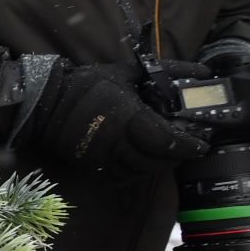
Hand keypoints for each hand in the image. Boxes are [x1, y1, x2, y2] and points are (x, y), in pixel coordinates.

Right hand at [30, 59, 209, 174]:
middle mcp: (117, 142)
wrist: (45, 103)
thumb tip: (203, 72)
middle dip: (176, 156)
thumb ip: (168, 72)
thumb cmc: (87, 85)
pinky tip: (140, 161)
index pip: (167, 141)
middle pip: (157, 161)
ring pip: (141, 172)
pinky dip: (136, 172)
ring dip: (157, 165)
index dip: (189, 146)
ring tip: (164, 154)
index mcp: (128, 117)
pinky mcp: (92, 168)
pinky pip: (122, 178)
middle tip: (185, 148)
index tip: (201, 144)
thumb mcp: (128, 72)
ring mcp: (103, 158)